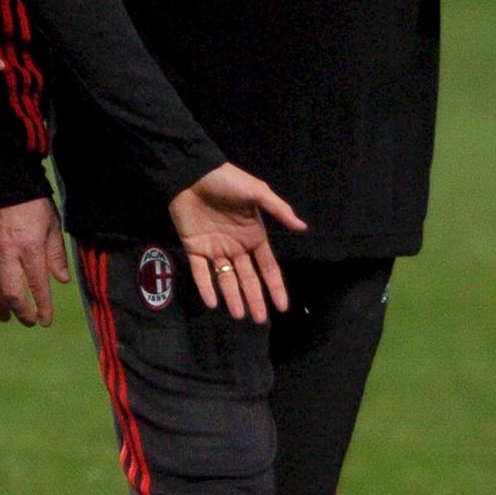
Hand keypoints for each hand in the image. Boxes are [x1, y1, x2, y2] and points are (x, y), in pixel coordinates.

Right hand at [0, 197, 69, 325]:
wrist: (9, 185)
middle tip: (29, 322)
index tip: (46, 321)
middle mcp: (9, 253)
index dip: (42, 306)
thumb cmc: (36, 205)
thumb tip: (62, 280)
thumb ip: (57, 255)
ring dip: (0, 307)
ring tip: (6, 317)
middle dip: (21, 312)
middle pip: (12, 292)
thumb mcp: (54, 227)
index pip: (37, 285)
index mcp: (31, 248)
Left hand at [169, 163, 305, 321]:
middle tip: (260, 320)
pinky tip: (213, 302)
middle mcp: (236, 246)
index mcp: (253, 236)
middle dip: (254, 299)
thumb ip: (278, 210)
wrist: (192, 174)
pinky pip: (200, 271)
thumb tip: (303, 228)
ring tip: (239, 316)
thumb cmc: (227, 181)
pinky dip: (206, 286)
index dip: (275, 287)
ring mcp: (215, 248)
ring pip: (226, 279)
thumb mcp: (257, 192)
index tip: (282, 307)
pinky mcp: (193, 247)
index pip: (267, 267)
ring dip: (232, 297)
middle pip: (248, 278)